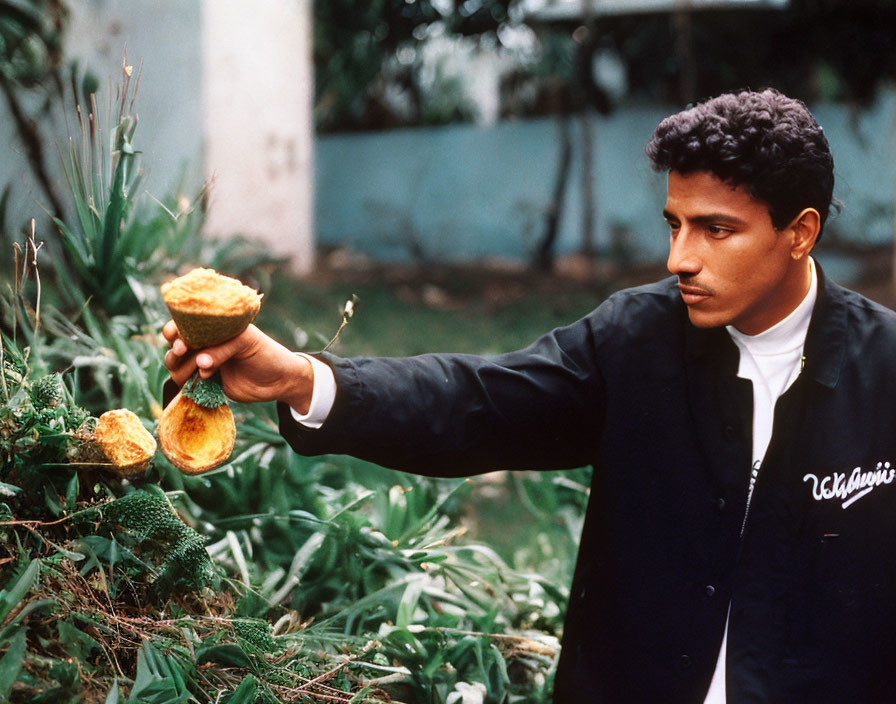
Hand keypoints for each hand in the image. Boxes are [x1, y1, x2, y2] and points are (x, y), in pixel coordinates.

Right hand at [162, 322, 314, 411]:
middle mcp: (205, 344)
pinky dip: (190, 383)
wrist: (280, 381)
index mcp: (214, 327)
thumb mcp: (247, 342)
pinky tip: (206, 380)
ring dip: (183, 368)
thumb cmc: (267, 353)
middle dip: (176, 352)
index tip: (180, 342)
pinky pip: (187, 383)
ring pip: (176, 366)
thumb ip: (222, 350)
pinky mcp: (207, 383)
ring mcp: (204, 363)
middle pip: (174, 346)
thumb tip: (200, 363)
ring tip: (203, 370)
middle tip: (184, 353)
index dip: (175, 331)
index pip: (183, 324)